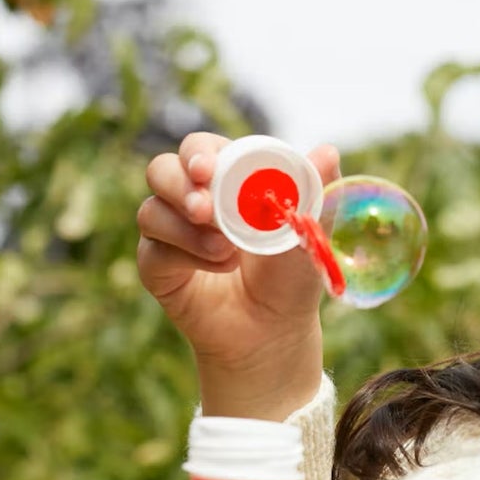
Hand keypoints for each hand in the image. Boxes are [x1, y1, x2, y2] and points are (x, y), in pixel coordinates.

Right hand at [136, 133, 340, 373]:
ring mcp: (170, 232)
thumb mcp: (309, 233)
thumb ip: (316, 192)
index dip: (199, 153)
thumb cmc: (291, 278)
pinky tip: (219, 269)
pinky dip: (186, 257)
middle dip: (179, 184)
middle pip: (161, 169)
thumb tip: (328, 151)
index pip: (200, 149)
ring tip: (228, 252)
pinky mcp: (157, 266)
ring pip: (151, 210)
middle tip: (205, 209)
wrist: (274, 331)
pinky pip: (153, 250)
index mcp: (225, 181)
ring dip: (189, 230)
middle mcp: (192, 200)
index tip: (208, 170)